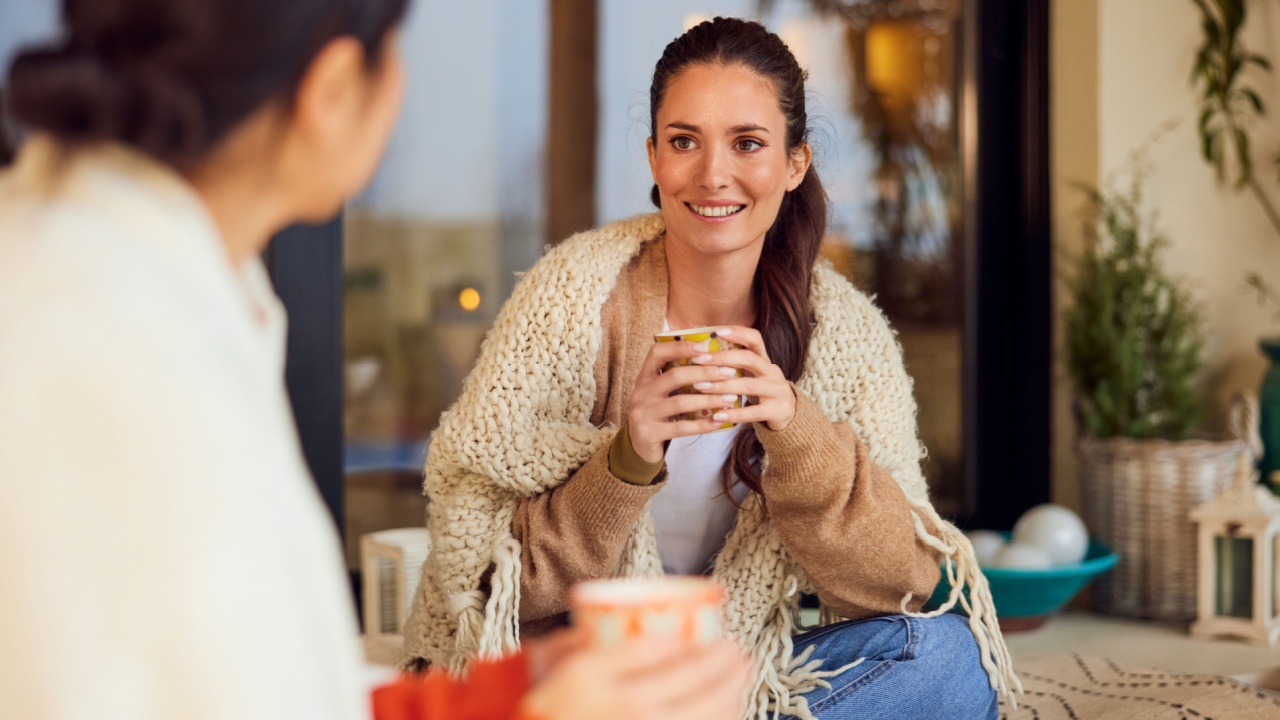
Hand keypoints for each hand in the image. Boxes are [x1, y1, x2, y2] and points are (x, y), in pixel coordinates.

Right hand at [518, 638, 751, 719]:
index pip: (687, 667)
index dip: (714, 651)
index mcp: (629, 698)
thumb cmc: (546, 710)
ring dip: (734, 702)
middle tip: (743, 657)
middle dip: (735, 674)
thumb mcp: (573, 668)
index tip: (726, 639)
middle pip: (708, 697)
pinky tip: (724, 717)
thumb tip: (665, 635)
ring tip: (739, 687)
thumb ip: (618, 649)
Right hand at [627, 336, 750, 461]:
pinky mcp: (649, 433)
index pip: (657, 353)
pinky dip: (703, 424)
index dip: (680, 347)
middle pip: (674, 376)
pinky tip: (719, 421)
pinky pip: (681, 428)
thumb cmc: (659, 412)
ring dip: (709, 399)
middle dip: (705, 373)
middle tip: (729, 373)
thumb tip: (714, 360)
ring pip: (680, 402)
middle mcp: (641, 392)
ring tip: (730, 398)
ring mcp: (643, 413)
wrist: (639, 444)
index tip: (705, 347)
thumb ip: (678, 378)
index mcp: (645, 377)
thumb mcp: (661, 392)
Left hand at [686, 326, 795, 431]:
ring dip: (722, 385)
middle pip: (749, 359)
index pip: (755, 339)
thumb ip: (735, 364)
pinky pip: (753, 412)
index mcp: (764, 360)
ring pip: (748, 385)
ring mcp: (776, 391)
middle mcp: (772, 372)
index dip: (738, 333)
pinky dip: (734, 414)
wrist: (789, 414)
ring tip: (700, 387)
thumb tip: (701, 352)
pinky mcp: (776, 410)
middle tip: (699, 360)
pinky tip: (716, 415)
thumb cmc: (761, 391)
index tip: (717, 331)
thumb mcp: (753, 374)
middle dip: (722, 358)